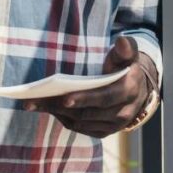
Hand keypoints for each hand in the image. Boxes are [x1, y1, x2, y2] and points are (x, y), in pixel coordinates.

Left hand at [21, 36, 152, 137]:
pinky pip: (81, 129)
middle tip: (35, 100)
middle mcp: (122, 114)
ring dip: (57, 114)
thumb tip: (122, 40)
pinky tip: (49, 108)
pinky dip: (64, 119)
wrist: (137, 89)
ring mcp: (113, 126)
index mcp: (128, 92)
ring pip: (81, 123)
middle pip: (87, 113)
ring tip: (35, 103)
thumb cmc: (125, 66)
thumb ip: (126, 48)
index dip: (84, 99)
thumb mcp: (128, 54)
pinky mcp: (104, 132)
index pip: (103, 98)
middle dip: (60, 107)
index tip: (63, 98)